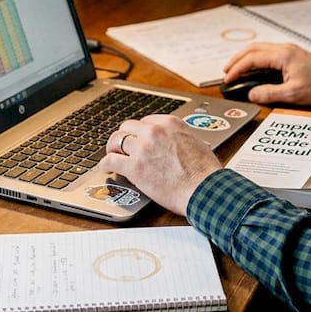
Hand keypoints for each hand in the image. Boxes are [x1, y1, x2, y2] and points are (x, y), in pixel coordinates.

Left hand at [99, 114, 223, 215]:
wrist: (204, 189)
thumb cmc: (205, 173)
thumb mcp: (196, 143)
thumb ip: (179, 139)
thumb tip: (173, 145)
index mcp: (171, 124)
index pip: (146, 121)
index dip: (139, 132)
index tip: (137, 139)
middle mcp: (154, 132)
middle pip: (128, 127)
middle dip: (125, 137)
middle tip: (122, 146)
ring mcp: (143, 148)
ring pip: (117, 140)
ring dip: (113, 148)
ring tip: (112, 155)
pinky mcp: (135, 167)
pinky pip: (111, 160)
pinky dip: (105, 164)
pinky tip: (106, 167)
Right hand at [222, 42, 310, 105]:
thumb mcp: (292, 94)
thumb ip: (269, 93)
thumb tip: (251, 94)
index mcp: (282, 55)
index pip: (252, 59)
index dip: (237, 68)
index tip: (227, 78)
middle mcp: (284, 48)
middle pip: (253, 48)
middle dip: (237, 59)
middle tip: (226, 71)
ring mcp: (290, 50)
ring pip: (260, 48)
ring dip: (246, 57)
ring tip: (236, 69)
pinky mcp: (294, 54)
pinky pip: (269, 52)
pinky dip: (257, 58)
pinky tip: (255, 67)